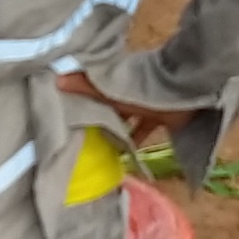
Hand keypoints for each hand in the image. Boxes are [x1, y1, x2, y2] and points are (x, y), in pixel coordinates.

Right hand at [54, 70, 190, 147]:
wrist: (183, 93)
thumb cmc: (142, 89)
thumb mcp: (110, 90)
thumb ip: (85, 87)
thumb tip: (55, 79)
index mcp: (116, 82)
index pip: (94, 91)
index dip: (81, 101)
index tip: (65, 116)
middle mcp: (128, 93)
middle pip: (109, 107)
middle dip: (98, 120)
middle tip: (80, 140)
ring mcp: (146, 106)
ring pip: (126, 121)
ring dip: (117, 134)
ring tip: (100, 153)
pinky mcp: (160, 119)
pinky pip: (145, 132)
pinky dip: (136, 144)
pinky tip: (127, 160)